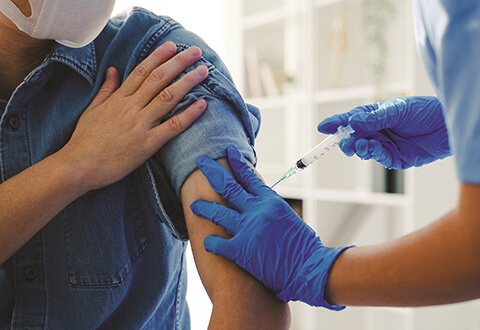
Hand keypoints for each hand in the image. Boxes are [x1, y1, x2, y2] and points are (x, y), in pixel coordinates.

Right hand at [58, 41, 207, 190]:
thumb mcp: (92, 110)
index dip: (159, 56)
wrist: (78, 166)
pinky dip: (189, 115)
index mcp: (118, 99)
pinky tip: (203, 104)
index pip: (141, 71)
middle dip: (179, 62)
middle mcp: (131, 107)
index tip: (172, 46)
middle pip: (159, 78)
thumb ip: (106, 89)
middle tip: (196, 51)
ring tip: (204, 70)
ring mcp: (140, 125)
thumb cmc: (84, 140)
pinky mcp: (147, 144)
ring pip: (168, 97)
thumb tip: (113, 69)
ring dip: (188, 82)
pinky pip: (172, 126)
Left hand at [190, 145, 351, 308]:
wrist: (309, 268)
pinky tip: (207, 242)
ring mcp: (247, 229)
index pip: (249, 176)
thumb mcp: (289, 218)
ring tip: (194, 205)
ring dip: (204, 207)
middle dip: (212, 172)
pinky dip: (211, 242)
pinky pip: (218, 243)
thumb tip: (259, 204)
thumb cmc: (304, 247)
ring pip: (218, 212)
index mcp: (271, 201)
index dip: (237, 163)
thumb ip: (271, 209)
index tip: (228, 152)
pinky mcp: (241, 249)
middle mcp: (257, 210)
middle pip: (228, 186)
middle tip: (201, 162)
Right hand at [317, 96, 451, 168]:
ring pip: (363, 150)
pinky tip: (373, 147)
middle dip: (345, 140)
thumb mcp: (396, 110)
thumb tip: (352, 122)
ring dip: (358, 148)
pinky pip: (378, 158)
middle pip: (353, 137)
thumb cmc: (424, 111)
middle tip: (343, 142)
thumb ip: (373, 119)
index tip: (322, 128)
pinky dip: (372, 153)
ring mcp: (384, 144)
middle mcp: (377, 130)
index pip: (350, 119)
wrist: (448, 127)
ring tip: (359, 145)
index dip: (336, 123)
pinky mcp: (394, 158)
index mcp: (374, 115)